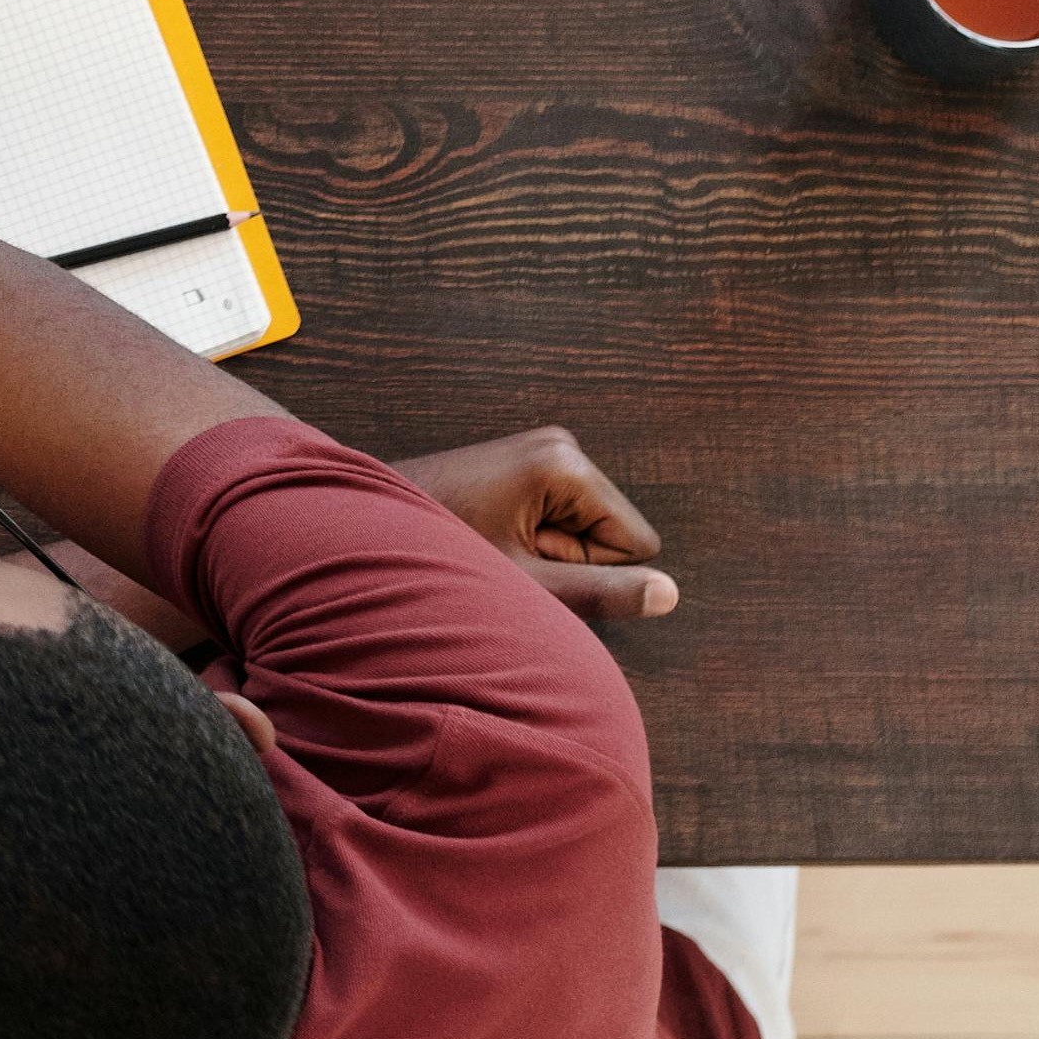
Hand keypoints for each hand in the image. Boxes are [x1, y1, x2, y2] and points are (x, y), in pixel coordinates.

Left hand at [392, 423, 677, 621]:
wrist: (368, 530)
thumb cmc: (442, 557)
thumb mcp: (528, 586)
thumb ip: (603, 592)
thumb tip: (670, 593)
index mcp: (566, 463)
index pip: (635, 542)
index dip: (589, 570)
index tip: (532, 560)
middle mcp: (560, 444)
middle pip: (611, 532)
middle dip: (566, 559)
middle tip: (507, 555)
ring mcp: (540, 447)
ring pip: (584, 529)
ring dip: (546, 553)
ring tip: (494, 546)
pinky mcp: (523, 459)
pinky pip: (558, 516)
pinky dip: (530, 537)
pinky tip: (490, 534)